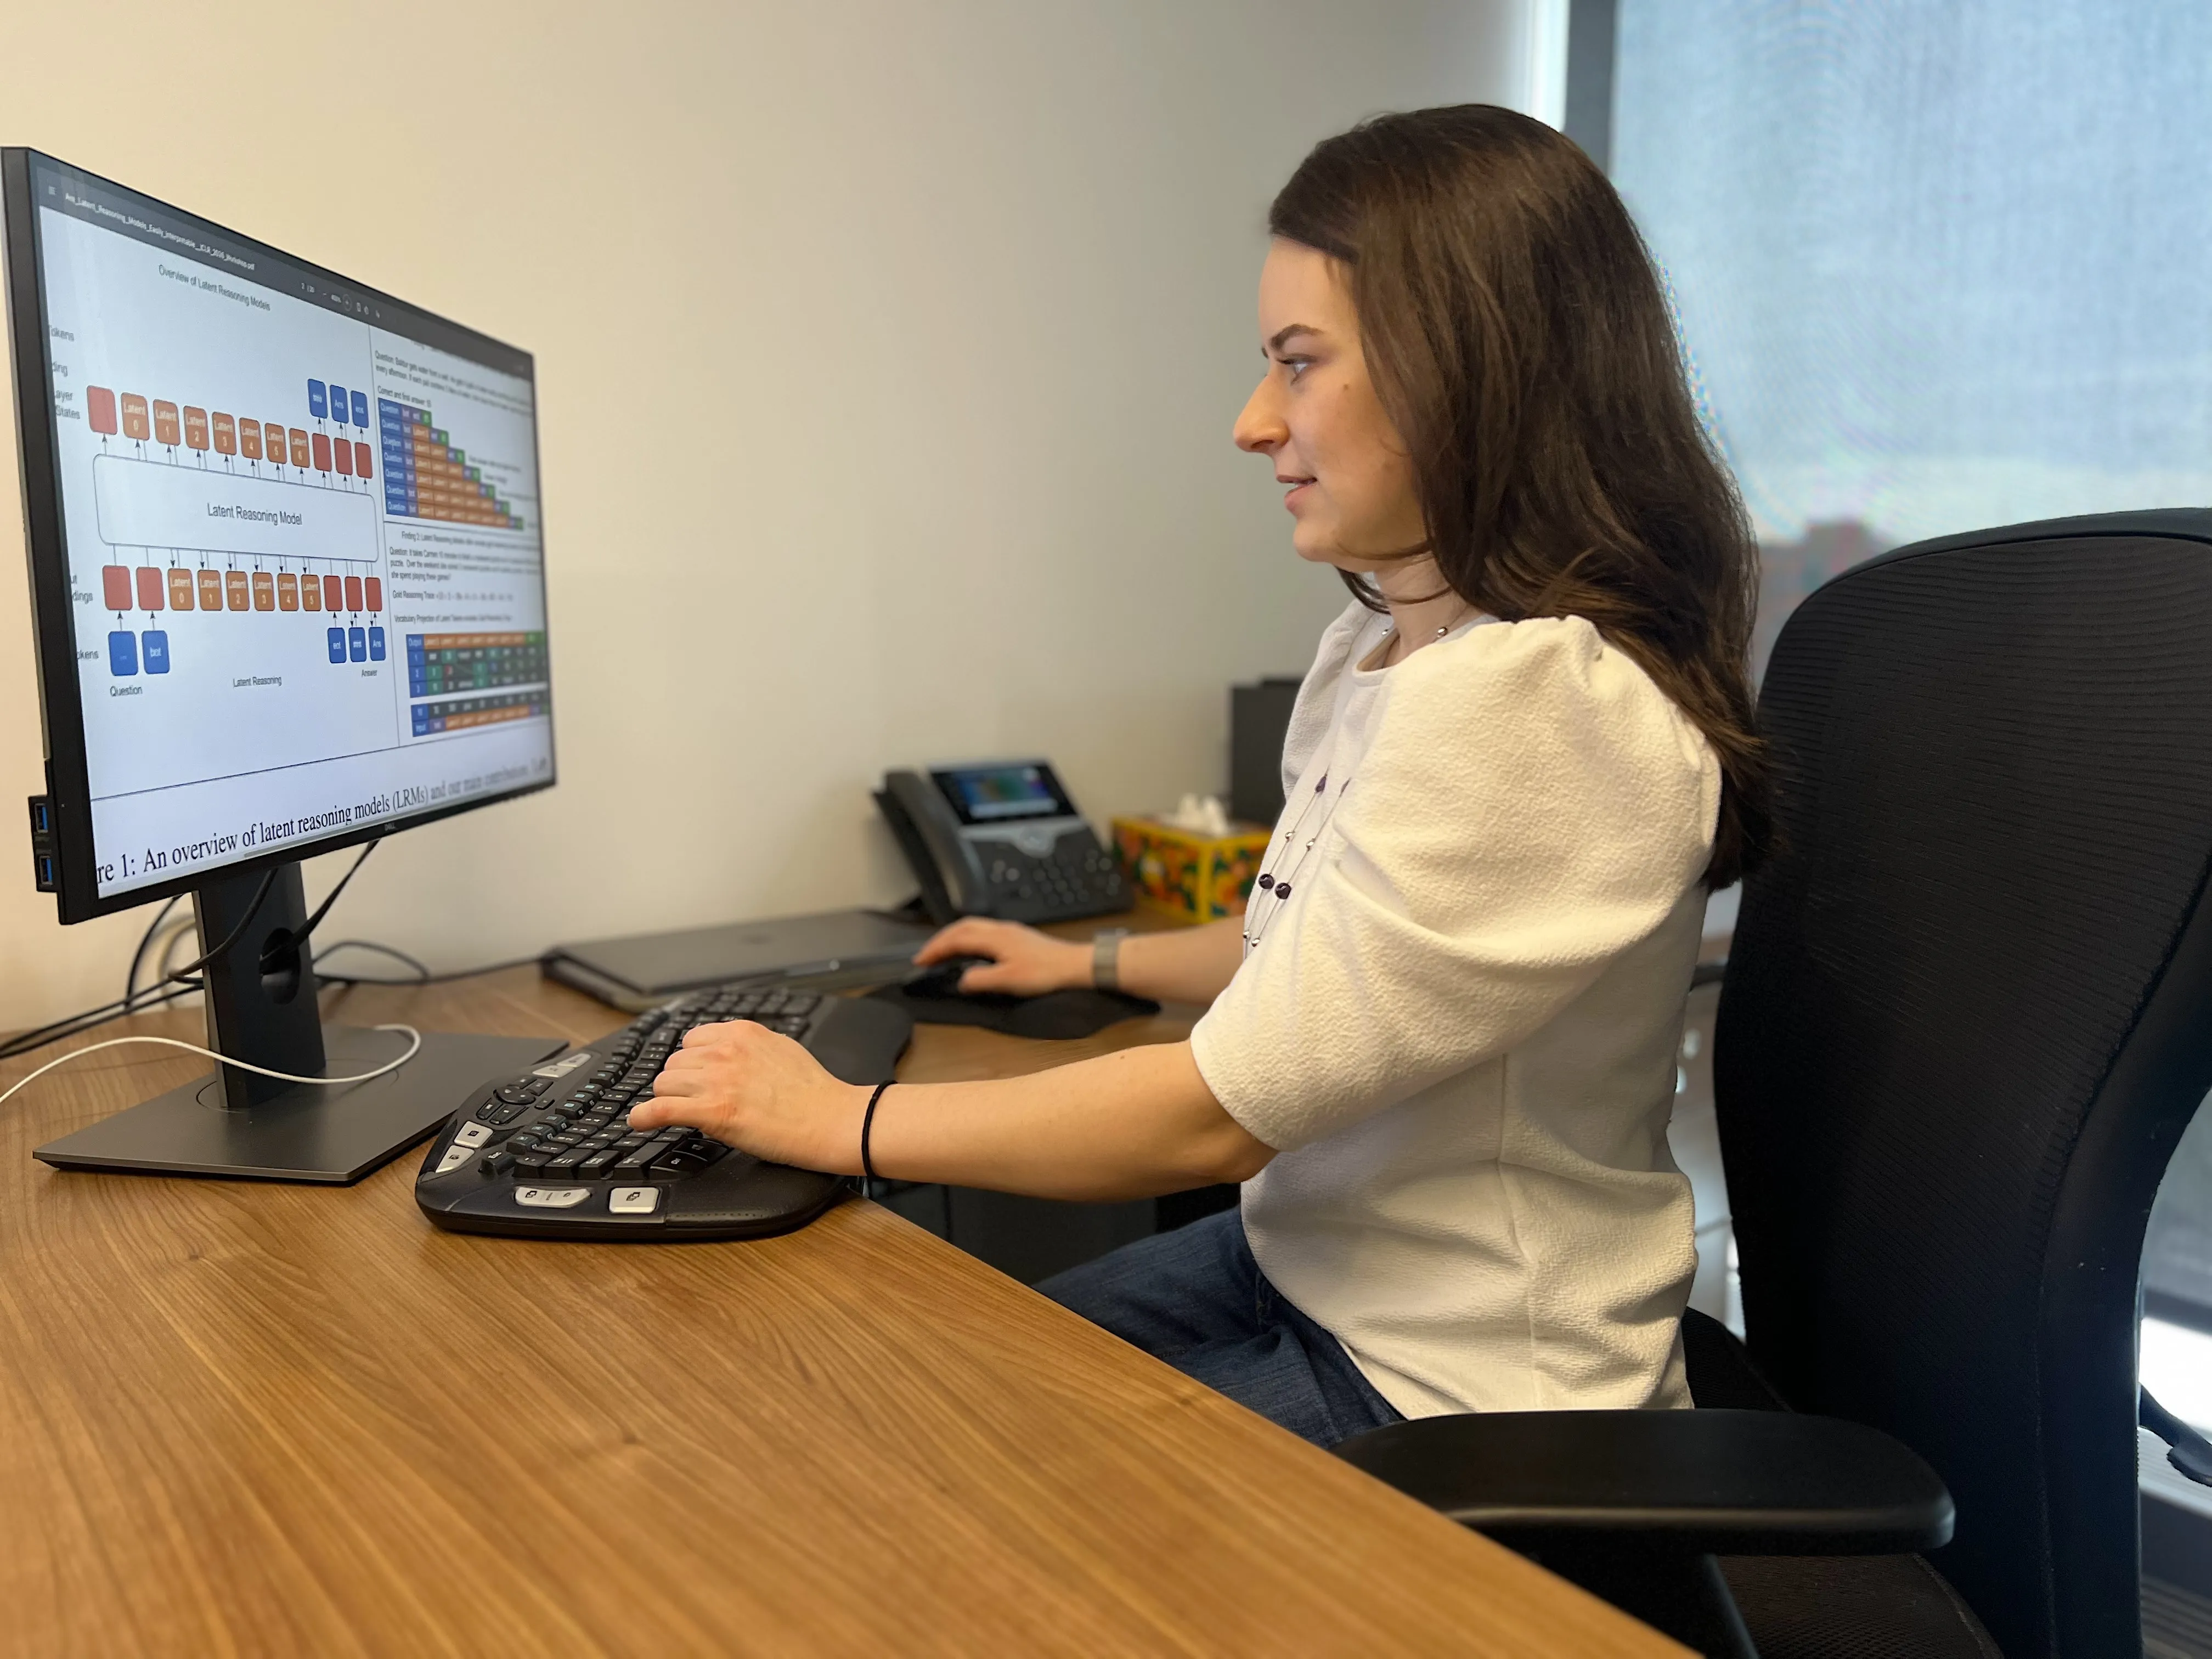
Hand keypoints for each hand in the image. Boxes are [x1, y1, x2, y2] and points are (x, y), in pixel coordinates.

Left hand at [628, 1020, 867, 1172]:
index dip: (691, 1061)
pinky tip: (639, 1121)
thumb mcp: (781, 1047)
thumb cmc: (813, 1091)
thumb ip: (749, 1044)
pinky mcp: (711, 1111)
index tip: (692, 1075)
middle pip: (675, 1063)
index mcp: (742, 1032)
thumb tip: (728, 1048)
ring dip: (667, 1099)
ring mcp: (716, 1080)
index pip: (693, 1039)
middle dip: (680, 1082)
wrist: (828, 1119)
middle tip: (691, 1099)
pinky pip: (660, 1109)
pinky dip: (643, 1117)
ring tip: (674, 1111)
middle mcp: (724, 1050)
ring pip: (664, 1084)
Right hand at [912, 917, 1091, 995]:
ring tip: (943, 950)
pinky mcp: (1018, 936)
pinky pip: (984, 930)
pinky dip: (969, 937)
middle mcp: (1000, 929)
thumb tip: (961, 980)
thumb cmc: (1045, 973)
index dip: (936, 949)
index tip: (920, 961)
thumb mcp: (1009, 981)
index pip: (956, 939)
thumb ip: (981, 980)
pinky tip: (972, 949)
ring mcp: (1010, 930)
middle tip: (926, 955)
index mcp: (994, 938)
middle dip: (941, 939)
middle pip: (962, 927)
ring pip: (974, 926)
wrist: (1076, 965)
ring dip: (954, 936)